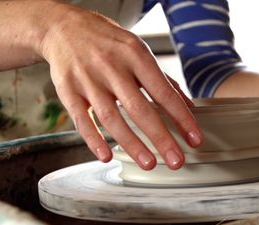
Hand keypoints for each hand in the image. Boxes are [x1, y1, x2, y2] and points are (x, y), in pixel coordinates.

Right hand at [40, 4, 201, 169]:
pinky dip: (93, 140)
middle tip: (176, 161)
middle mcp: (111, 66)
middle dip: (160, 138)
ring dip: (131, 144)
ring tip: (149, 163)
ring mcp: (87, 79)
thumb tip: (189, 107)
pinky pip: (81, 119)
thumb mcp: (139, 51)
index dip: (181, 118)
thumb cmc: (109, 43)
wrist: (64, 27)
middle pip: (138, 109)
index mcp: (135, 55)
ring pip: (111, 117)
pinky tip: (106, 155)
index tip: (194, 139)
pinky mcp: (67, 90)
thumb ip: (163, 80)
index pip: (163, 92)